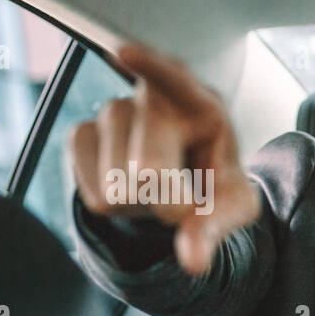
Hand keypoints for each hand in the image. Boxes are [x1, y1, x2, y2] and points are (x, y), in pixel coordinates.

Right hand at [68, 41, 260, 274]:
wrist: (185, 184)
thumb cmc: (216, 184)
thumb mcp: (234, 206)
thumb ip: (217, 229)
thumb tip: (194, 261)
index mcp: (203, 104)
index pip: (173, 78)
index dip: (149, 68)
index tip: (124, 53)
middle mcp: (155, 98)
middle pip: (148, 171)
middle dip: (168, 202)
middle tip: (185, 199)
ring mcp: (114, 112)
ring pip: (118, 187)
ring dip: (141, 204)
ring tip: (159, 186)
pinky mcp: (81, 134)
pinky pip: (90, 192)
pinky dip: (113, 206)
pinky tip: (130, 186)